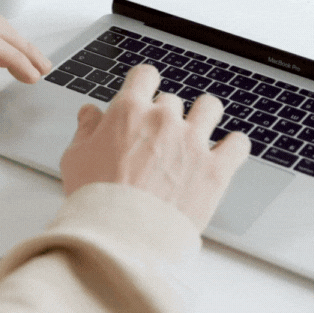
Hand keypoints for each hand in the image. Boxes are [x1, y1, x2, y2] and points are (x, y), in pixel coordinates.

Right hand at [59, 64, 249, 229]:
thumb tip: (91, 113)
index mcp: (129, 112)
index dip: (144, 84)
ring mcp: (193, 142)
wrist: (122, 237)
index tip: (145, 95)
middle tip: (158, 140)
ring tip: (197, 135)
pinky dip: (233, 146)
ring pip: (210, 107)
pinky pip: (238, 143)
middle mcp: (164, 120)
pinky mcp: (215, 169)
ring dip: (203, 117)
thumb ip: (85, 130)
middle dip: (165, 116)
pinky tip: (225, 153)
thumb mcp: (75, 159)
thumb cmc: (95, 201)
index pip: (144, 75)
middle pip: (172, 100)